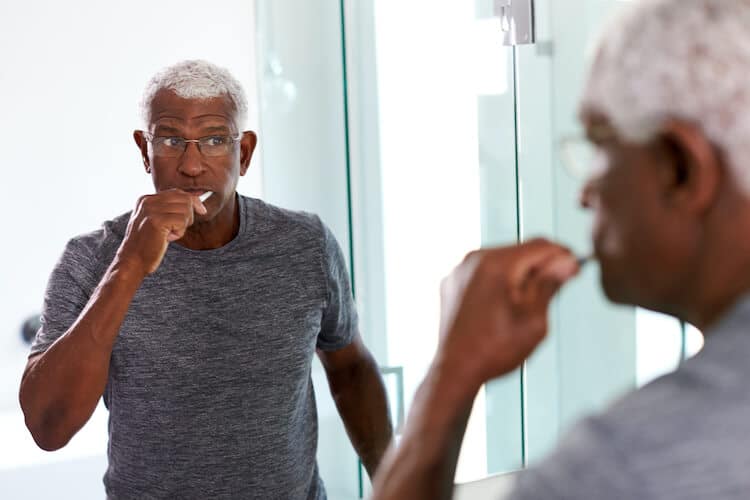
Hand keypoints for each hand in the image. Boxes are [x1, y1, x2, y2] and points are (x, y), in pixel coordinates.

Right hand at [117, 189, 206, 275]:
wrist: (133, 261)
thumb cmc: (148, 244)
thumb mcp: (157, 220)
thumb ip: (170, 209)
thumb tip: (196, 199)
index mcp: (146, 199)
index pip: (177, 192)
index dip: (193, 201)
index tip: (202, 210)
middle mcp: (147, 201)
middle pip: (184, 199)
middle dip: (189, 215)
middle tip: (177, 229)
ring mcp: (151, 210)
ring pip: (185, 210)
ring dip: (182, 226)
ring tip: (168, 234)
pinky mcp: (157, 221)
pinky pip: (182, 221)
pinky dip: (179, 232)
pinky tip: (167, 238)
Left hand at [437, 239, 579, 386]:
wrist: (455, 371)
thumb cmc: (493, 351)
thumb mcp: (534, 319)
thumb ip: (550, 285)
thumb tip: (566, 263)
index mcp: (496, 264)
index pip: (540, 245)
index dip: (563, 255)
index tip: (575, 267)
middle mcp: (474, 260)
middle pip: (520, 250)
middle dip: (541, 265)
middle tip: (557, 288)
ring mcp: (459, 269)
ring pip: (501, 259)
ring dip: (519, 273)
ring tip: (527, 304)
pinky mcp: (452, 281)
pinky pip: (482, 271)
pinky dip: (498, 280)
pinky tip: (504, 305)